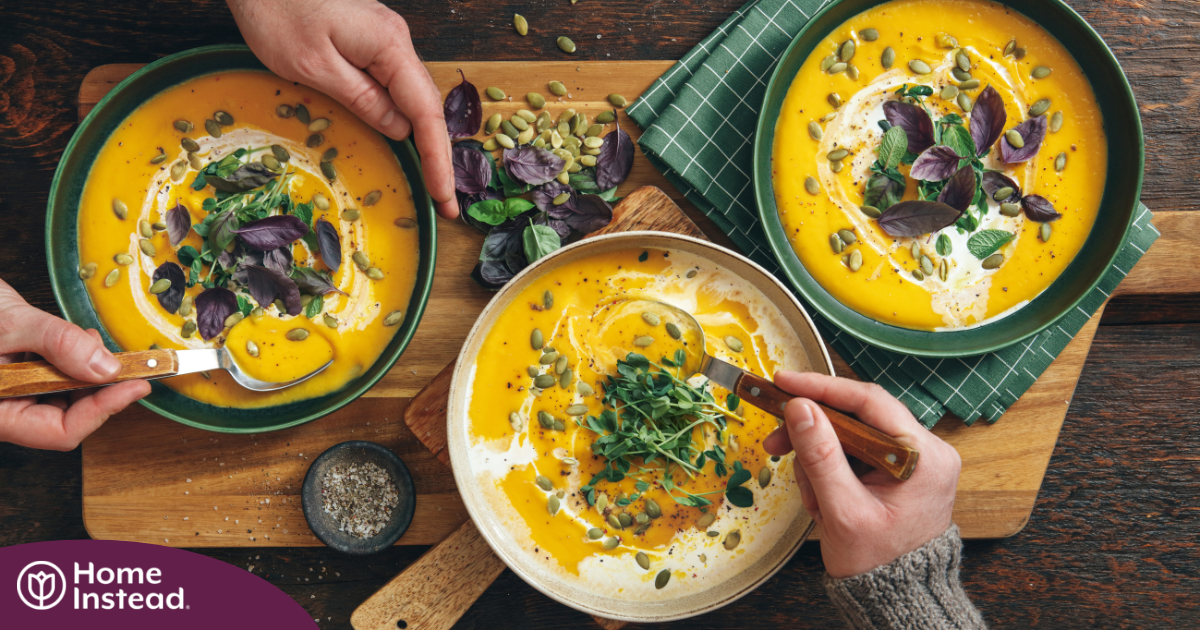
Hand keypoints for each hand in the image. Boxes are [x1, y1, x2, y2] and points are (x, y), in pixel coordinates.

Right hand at [0, 279, 149, 450]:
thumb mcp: (8, 324)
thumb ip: (57, 343)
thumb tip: (105, 367)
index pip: (60, 432)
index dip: (103, 411)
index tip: (137, 385)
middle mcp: (4, 410)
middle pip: (68, 417)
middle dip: (100, 389)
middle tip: (130, 363)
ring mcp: (11, 394)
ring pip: (65, 397)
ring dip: (87, 372)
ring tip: (86, 342)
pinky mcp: (18, 376)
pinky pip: (55, 378)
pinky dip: (73, 359)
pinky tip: (73, 340)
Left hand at [227, 0, 457, 218]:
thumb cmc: (276, 11)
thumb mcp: (314, 67)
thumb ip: (362, 99)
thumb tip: (400, 130)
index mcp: (389, 46)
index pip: (425, 113)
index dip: (438, 159)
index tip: (445, 197)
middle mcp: (396, 40)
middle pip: (427, 106)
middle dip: (438, 156)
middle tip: (444, 202)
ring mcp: (385, 39)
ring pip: (413, 96)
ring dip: (424, 140)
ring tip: (432, 180)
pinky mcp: (369, 40)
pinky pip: (396, 85)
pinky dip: (405, 117)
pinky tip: (407, 141)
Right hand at [763, 372, 960, 577]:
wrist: (895, 595)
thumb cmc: (878, 563)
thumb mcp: (842, 510)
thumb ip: (820, 456)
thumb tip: (800, 408)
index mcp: (924, 456)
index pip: (870, 402)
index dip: (822, 388)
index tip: (785, 383)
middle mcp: (925, 450)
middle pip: (856, 417)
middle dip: (812, 432)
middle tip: (775, 442)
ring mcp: (911, 460)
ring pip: (849, 435)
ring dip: (818, 459)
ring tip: (810, 495)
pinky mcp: (896, 470)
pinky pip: (853, 453)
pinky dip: (829, 469)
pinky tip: (820, 495)